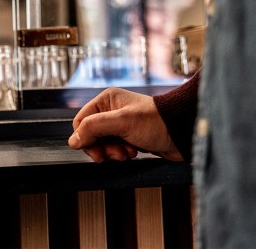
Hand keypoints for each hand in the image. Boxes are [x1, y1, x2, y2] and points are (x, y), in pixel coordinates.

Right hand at [68, 87, 182, 162]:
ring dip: (112, 152)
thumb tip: (73, 140)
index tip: (95, 151)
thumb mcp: (121, 122)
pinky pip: (114, 148)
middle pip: (91, 134)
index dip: (84, 138)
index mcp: (106, 100)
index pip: (81, 121)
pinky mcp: (129, 136)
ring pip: (102, 143)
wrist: (181, 131)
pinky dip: (121, 153)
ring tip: (127, 153)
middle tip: (112, 154)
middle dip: (101, 147)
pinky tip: (133, 152)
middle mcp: (111, 110)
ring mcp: (120, 124)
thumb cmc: (156, 121)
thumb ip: (93, 128)